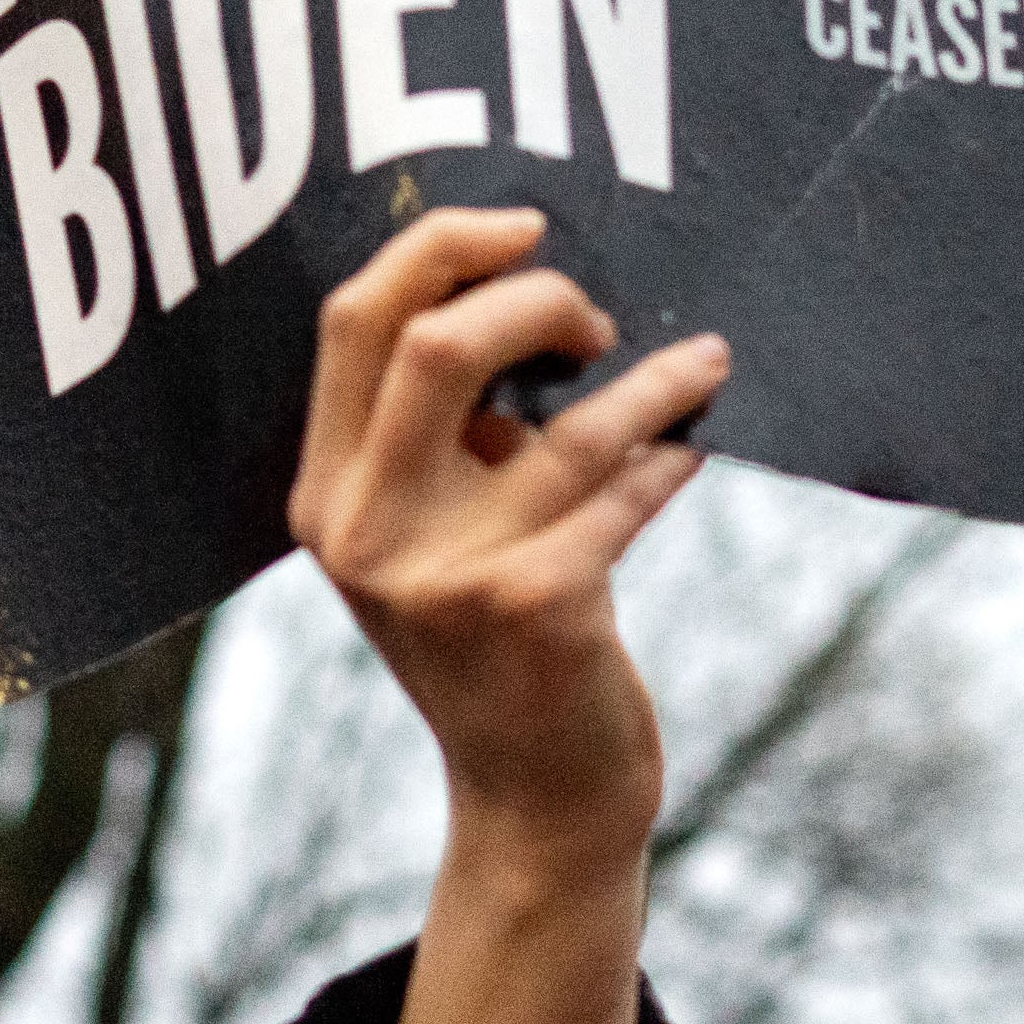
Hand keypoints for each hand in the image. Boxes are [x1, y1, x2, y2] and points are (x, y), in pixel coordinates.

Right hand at [295, 207, 723, 1023]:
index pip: (352, 323)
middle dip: (535, 295)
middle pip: (432, 342)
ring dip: (651, 378)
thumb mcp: (427, 540)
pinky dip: (668, 456)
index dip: (439, 246)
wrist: (535, 795)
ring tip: (699, 364)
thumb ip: (437, 437)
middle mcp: (365, 534)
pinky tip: (692, 452)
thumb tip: (526, 290)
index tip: (524, 228)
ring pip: (560, 420)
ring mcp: (446, 575)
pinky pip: (624, 489)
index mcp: (324, 498)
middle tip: (594, 312)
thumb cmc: (496, 644)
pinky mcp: (535, 606)